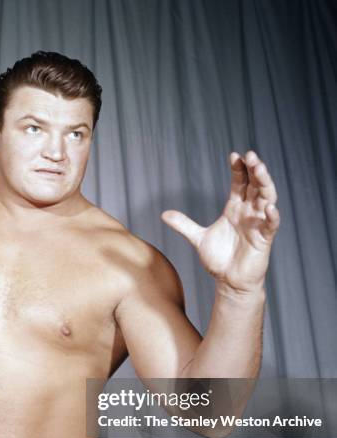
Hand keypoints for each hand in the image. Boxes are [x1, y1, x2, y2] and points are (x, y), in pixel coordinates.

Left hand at [161, 150, 279, 292]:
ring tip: (260, 169)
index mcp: (235, 209)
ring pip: (267, 199)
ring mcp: (258, 225)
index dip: (238, 169)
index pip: (240, 183)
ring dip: (265, 184)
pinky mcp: (264, 240)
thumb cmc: (219, 259)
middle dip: (254, 170)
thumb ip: (183, 224)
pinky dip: (272, 216)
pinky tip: (269, 207)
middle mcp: (249, 213)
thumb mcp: (197, 238)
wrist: (229, 282)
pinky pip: (271, 225)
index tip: (234, 155)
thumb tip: (164, 214)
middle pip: (255, 186)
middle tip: (250, 155)